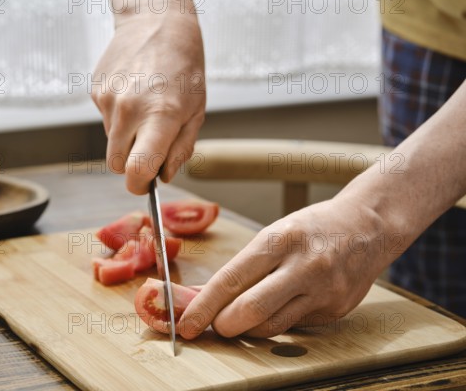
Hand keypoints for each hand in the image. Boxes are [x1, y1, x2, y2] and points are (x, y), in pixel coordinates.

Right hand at [91, 0, 205, 194]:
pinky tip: (133, 95)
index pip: (137, 170)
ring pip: (111, 142)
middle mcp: (129, 109)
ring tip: (145, 109)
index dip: (139, 185)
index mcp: (160, 116)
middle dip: (131, 164)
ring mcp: (109, 100)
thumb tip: (163, 175)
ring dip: (127, 137)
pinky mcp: (96, 91)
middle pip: (116, 164)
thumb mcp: (196, 111)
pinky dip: (119, 117)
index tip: (144, 184)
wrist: (156, 23)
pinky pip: (106, 121)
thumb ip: (181, 149)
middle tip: (149, 147)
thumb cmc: (183, 67)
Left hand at [179, 197, 398, 338]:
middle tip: (213, 326)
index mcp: (281, 240)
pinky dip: (276, 321)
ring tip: (240, 317)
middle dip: (223, 324)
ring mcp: (324, 291)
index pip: (232, 279)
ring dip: (247, 328)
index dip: (203, 306)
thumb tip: (204, 294)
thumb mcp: (274, 234)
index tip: (186, 322)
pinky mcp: (336, 310)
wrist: (369, 226)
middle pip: (251, 310)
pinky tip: (277, 306)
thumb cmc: (313, 227)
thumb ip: (242, 268)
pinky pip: (293, 326)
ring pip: (271, 326)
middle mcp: (304, 266)